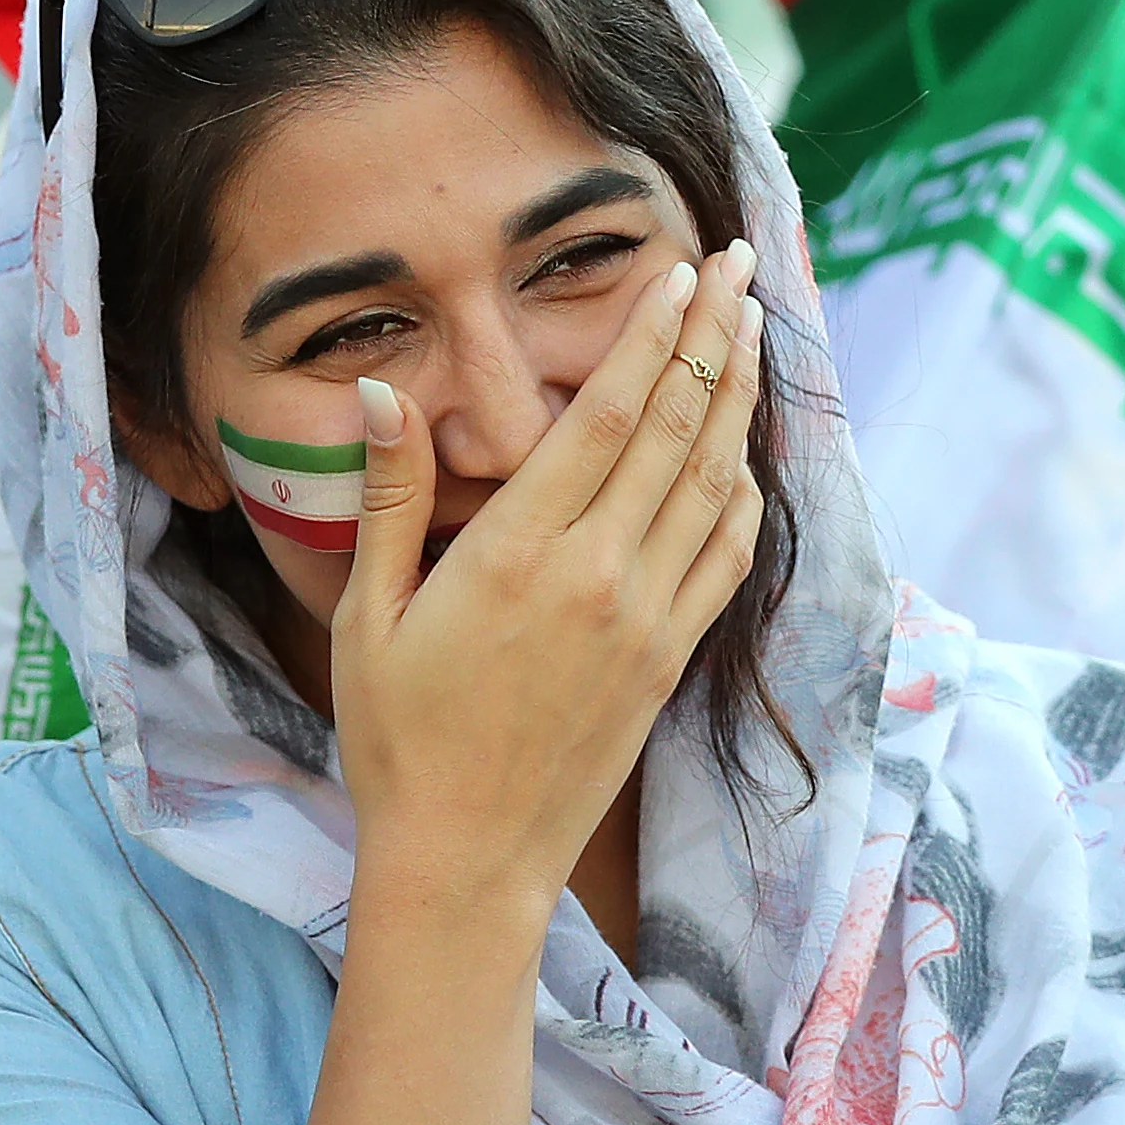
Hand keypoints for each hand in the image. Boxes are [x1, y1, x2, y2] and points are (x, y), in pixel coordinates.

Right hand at [330, 245, 766, 919]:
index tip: (684, 274)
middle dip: (714, 336)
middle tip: (742, 265)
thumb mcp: (369, 614)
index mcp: (520, 551)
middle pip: (677, 427)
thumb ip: (389, 496)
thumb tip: (380, 390)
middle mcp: (599, 574)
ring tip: (755, 330)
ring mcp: (647, 618)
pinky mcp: (669, 658)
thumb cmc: (400, 738)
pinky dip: (745, 491)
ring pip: (715, 482)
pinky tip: (745, 450)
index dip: (653, 336)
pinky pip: (726, 555)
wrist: (467, 859)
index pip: (608, 414)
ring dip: (740, 398)